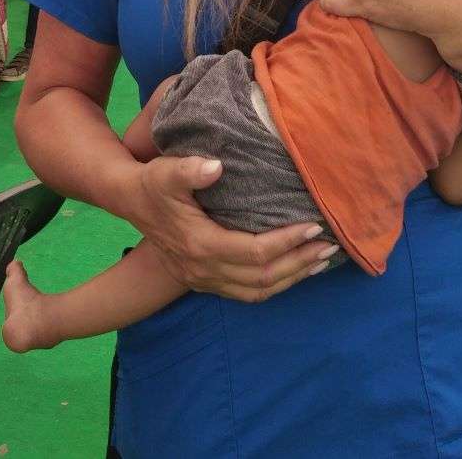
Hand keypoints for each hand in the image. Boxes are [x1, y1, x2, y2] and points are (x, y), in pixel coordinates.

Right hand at [130, 155, 335, 301]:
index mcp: (201, 244)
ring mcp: (204, 280)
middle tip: (330, 245)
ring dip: (292, 278)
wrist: (132, 203)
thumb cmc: (153, 184)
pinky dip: (275, 285)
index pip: (255, 252)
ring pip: (258, 291)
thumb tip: (215, 166)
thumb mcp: (166, 172)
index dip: (287, 241)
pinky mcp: (205, 282)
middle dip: (299, 262)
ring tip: (320, 260)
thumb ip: (189, 169)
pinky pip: (248, 294)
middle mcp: (205, 270)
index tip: (314, 225)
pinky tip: (293, 272)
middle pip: (263, 277)